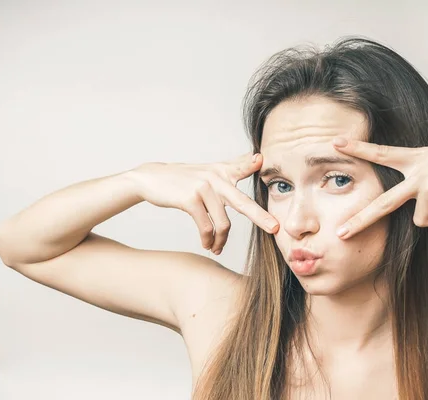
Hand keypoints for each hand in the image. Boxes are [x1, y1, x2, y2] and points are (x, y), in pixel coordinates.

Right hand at [128, 153, 278, 253]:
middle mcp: (215, 178)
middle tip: (275, 229)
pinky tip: (207, 245)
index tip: (267, 164)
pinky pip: (206, 227)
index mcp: (223, 171)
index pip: (244, 168)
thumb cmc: (185, 178)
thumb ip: (235, 166)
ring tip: (217, 249)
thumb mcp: (210, 169)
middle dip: (261, 217)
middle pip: (243, 202)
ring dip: (221, 241)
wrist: (151, 179)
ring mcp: (203, 188)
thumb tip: (258, 156)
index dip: (255, 166)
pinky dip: (208, 240)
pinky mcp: (190, 200)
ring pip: (222, 223)